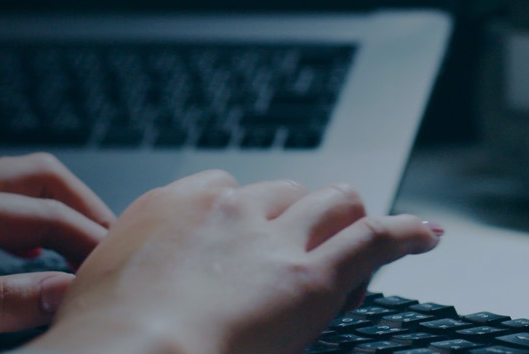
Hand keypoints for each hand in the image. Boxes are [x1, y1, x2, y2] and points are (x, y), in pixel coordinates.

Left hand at [0, 153, 115, 353]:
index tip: (120, 266)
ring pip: (13, 189)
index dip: (86, 236)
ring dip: (56, 217)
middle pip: (32, 177)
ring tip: (88, 261)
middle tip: (117, 254)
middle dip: (82, 210)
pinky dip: (25, 229)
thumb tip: (57, 292)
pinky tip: (37, 263)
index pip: (36, 209)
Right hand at [27, 170, 440, 353]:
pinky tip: (425, 236)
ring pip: (332, 201)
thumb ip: (130, 279)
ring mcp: (272, 238)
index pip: (226, 190)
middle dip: (299, 217)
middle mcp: (226, 208)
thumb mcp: (103, 289)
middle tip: (305, 253)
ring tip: (368, 236)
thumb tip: (129, 295)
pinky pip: (372, 239)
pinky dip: (406, 234)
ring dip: (349, 217)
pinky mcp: (312, 274)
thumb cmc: (105, 338)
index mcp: (171, 206)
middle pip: (284, 192)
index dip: (247, 217)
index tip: (251, 244)